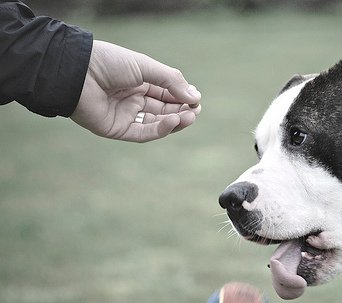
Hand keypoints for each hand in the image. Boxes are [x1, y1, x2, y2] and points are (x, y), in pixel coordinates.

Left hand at [71, 40, 201, 142]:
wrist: (77, 72)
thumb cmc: (109, 63)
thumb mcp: (146, 67)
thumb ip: (171, 81)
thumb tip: (195, 96)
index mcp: (139, 82)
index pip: (167, 93)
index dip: (183, 96)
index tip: (197, 98)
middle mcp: (134, 99)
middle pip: (164, 109)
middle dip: (182, 110)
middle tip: (196, 110)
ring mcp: (127, 115)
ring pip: (157, 123)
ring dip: (175, 121)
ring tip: (190, 116)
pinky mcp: (118, 130)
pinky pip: (144, 132)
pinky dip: (160, 129)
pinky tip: (174, 121)